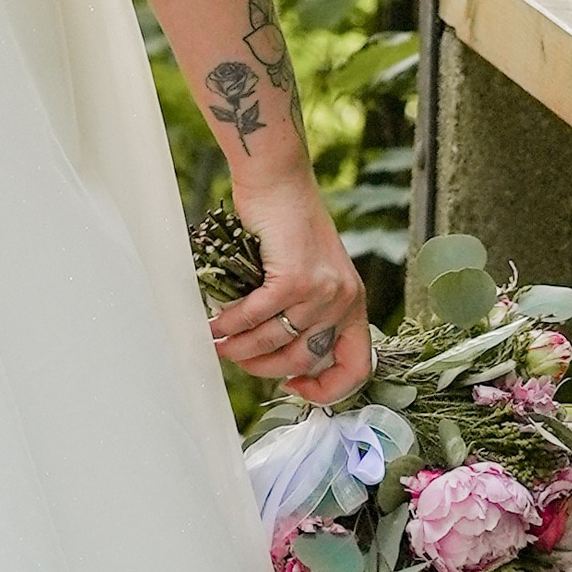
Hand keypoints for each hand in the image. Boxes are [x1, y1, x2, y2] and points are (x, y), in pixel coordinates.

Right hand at [208, 183, 368, 403]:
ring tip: (219, 344)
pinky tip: (216, 324)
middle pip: (305, 359)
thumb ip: (307, 308)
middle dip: (266, 368)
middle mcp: (344, 301)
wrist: (279, 181)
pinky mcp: (293, 278)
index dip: (328, 389)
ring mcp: (321, 291)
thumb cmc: (289, 222)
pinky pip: (256, 316)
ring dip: (241, 348)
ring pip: (276, 340)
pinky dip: (232, 324)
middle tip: (238, 360)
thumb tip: (276, 348)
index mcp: (353, 303)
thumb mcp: (313, 271)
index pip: (356, 367)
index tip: (295, 386)